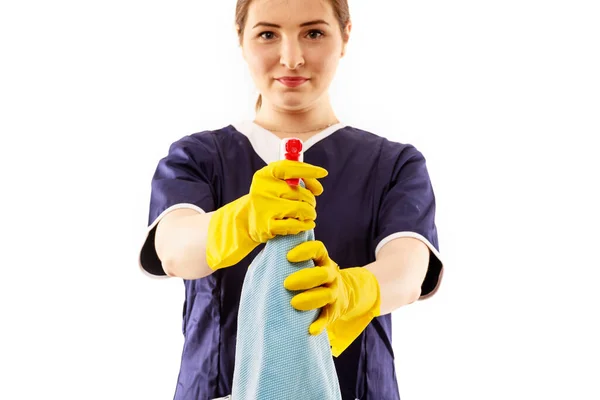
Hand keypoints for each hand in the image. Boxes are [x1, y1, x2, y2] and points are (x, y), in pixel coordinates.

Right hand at [206, 160, 327, 269]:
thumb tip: (318, 187)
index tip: (323, 173)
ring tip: (309, 215)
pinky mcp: (267, 226)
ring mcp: (264, 208)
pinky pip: (296, 224)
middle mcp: (262, 189)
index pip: (289, 168)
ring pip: (301, 208)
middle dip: (310, 199)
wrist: (246, 221)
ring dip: (310, 213)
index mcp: (264, 175)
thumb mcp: (276, 184)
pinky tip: (306, 224)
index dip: (308, 170)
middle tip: (310, 205)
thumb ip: (297, 180)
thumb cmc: (269, 200)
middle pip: (299, 192)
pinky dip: (305, 225)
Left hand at [283, 240, 380, 355]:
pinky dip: (320, 323)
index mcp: (322, 260)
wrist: (339, 295)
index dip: (305, 251)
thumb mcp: (305, 265)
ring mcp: (334, 292)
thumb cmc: (309, 276)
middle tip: (286, 283)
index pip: (318, 249)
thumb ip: (288, 260)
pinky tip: (310, 329)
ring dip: (311, 299)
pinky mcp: (334, 311)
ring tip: (293, 303)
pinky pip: (328, 317)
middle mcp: (331, 274)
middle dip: (305, 278)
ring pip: (327, 295)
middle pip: (322, 274)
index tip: (288, 256)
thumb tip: (262, 260)